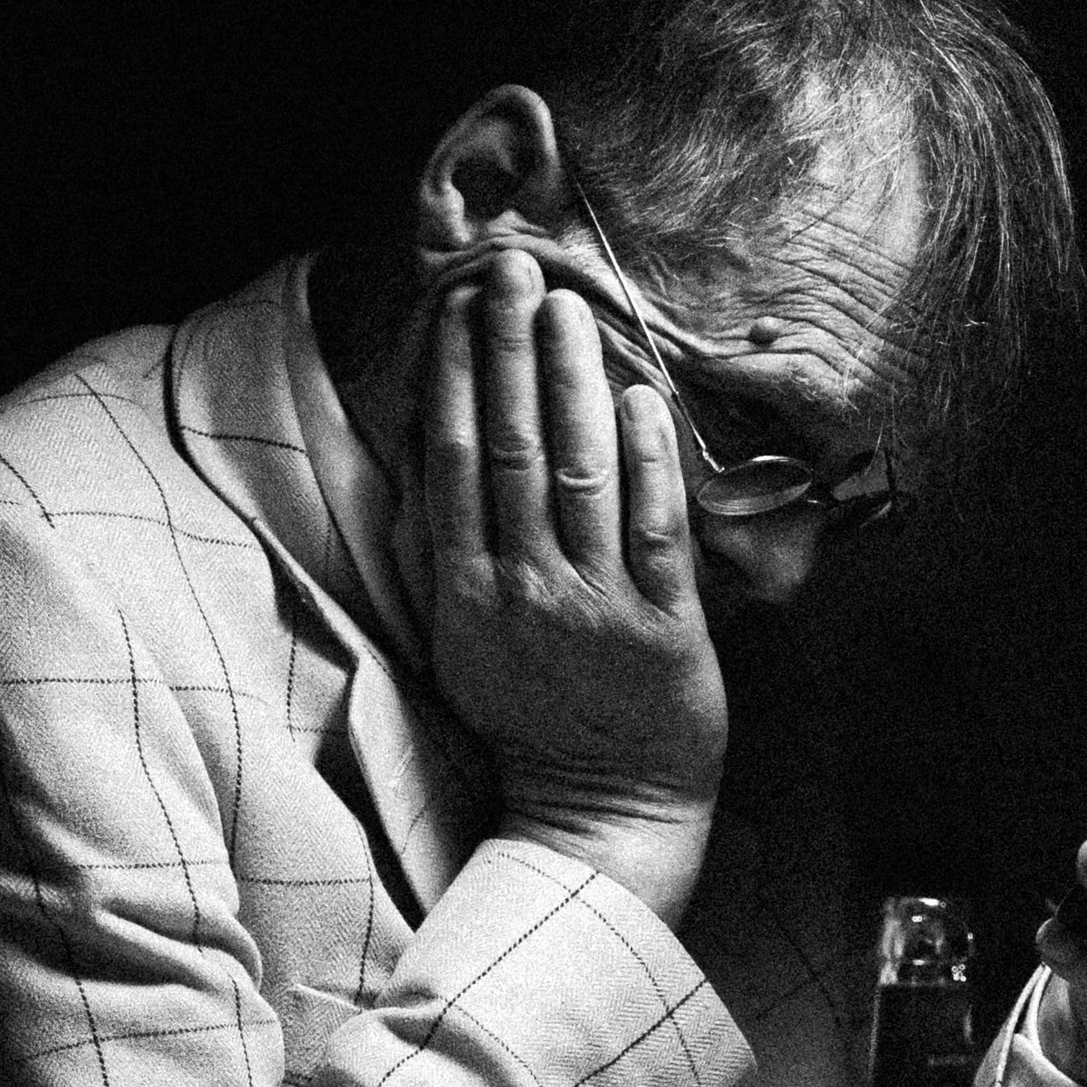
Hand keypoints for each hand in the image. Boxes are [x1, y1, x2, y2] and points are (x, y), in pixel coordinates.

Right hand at [422, 248, 726, 923]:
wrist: (599, 816)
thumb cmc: (532, 722)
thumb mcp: (462, 643)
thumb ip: (443, 561)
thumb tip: (423, 467)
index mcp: (468, 591)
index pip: (457, 460)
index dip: (461, 376)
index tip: (464, 304)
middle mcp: (524, 590)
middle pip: (513, 450)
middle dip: (511, 352)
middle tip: (515, 269)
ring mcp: (594, 607)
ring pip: (579, 476)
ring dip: (573, 384)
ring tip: (571, 310)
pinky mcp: (663, 629)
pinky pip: (653, 530)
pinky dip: (646, 461)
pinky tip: (640, 398)